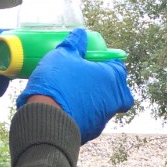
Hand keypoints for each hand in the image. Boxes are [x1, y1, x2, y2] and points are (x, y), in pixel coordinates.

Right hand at [16, 27, 133, 142]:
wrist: (47, 120)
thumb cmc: (58, 83)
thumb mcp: (63, 55)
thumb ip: (74, 44)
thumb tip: (80, 34)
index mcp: (111, 78)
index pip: (119, 67)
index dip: (108, 62)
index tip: (95, 60)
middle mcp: (113, 100)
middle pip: (118, 90)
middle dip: (107, 85)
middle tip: (89, 78)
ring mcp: (103, 119)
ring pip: (105, 106)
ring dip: (94, 99)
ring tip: (74, 92)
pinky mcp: (91, 132)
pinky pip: (91, 118)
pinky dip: (84, 113)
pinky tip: (68, 107)